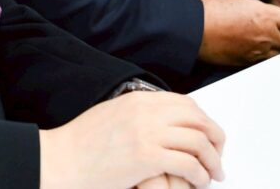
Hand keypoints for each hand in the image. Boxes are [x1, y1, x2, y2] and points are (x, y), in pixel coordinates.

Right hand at [39, 92, 223, 188]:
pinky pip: (189, 165)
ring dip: (212, 161)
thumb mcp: (111, 114)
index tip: (208, 139)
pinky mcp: (147, 157)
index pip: (187, 104)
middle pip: (199, 120)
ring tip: (212, 175)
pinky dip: (201, 176)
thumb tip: (163, 123)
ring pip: (199, 142)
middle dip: (216, 140)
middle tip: (217, 158)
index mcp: (138, 99)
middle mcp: (146, 112)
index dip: (204, 122)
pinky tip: (198, 183)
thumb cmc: (81, 143)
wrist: (62, 159)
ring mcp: (147, 133)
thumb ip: (138, 113)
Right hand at [199, 0, 279, 65]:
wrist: (192, 30)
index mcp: (265, 16)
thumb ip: (249, 4)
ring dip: (276, 47)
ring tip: (263, 40)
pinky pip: (263, 61)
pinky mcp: (246, 62)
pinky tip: (250, 47)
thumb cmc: (208, 11)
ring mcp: (258, 51)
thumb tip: (251, 7)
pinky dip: (261, 55)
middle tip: (277, 30)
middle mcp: (267, 35)